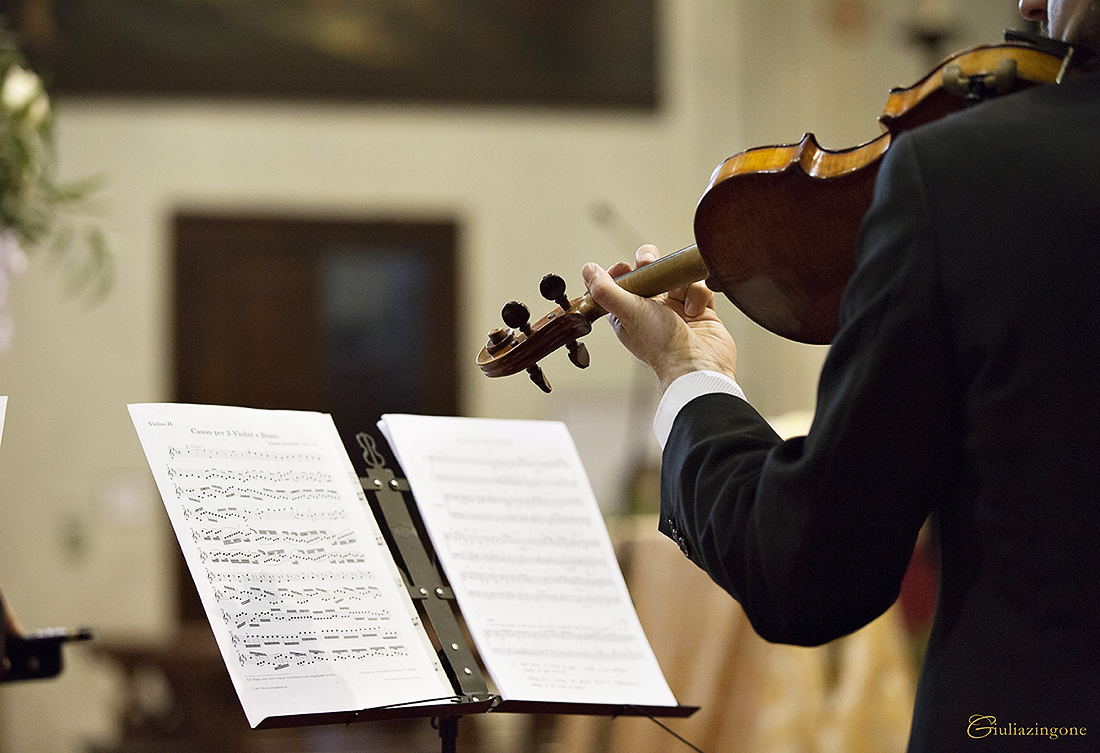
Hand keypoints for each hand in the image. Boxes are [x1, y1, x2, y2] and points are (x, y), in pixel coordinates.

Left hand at [582, 244, 737, 392]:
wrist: (698, 366)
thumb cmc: (662, 347)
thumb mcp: (628, 313)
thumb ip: (606, 290)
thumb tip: (588, 270)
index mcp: (628, 315)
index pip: (618, 285)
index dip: (620, 272)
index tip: (624, 266)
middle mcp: (651, 312)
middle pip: (647, 273)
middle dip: (648, 263)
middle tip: (648, 262)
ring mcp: (676, 310)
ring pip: (675, 277)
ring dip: (678, 280)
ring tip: (678, 292)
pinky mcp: (699, 311)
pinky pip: (698, 287)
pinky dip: (698, 294)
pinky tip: (694, 310)